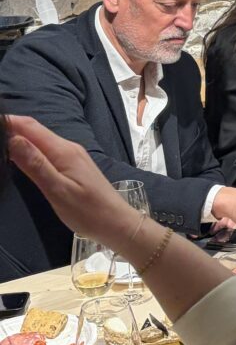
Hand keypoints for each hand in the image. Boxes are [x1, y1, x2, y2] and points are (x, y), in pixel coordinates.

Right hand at [5, 116, 142, 249]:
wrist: (116, 223)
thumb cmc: (88, 211)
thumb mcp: (58, 190)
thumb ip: (36, 164)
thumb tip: (13, 138)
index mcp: (63, 150)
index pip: (30, 126)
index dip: (8, 122)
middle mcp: (68, 148)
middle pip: (34, 131)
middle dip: (10, 128)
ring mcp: (72, 156)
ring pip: (40, 141)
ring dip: (18, 138)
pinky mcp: (72, 166)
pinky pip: (47, 151)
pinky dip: (30, 150)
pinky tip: (19, 157)